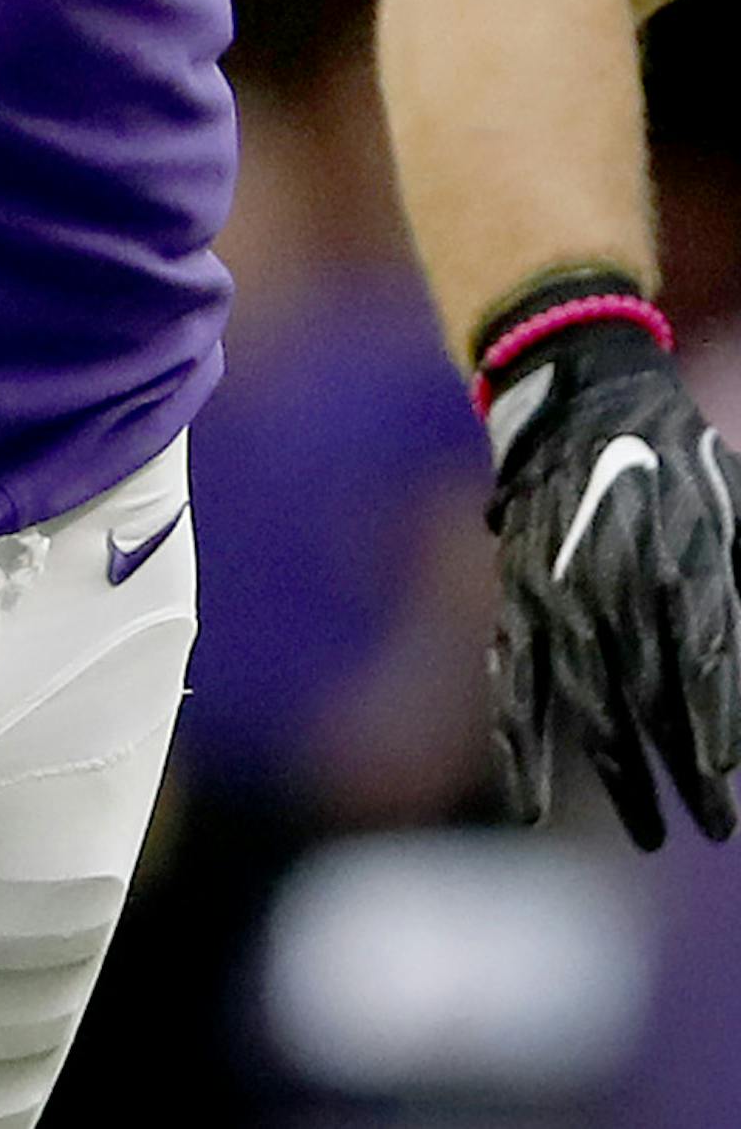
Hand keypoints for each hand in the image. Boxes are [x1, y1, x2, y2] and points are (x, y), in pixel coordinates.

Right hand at [483, 296, 740, 847]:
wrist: (580, 399)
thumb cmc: (682, 461)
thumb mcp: (739, 506)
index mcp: (677, 559)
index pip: (702, 663)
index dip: (710, 727)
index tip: (722, 781)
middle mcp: (615, 583)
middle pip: (650, 698)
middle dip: (682, 771)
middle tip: (714, 825)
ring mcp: (559, 594)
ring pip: (586, 703)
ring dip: (619, 776)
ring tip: (650, 832)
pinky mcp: (518, 599)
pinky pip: (513, 682)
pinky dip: (518, 747)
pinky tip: (530, 805)